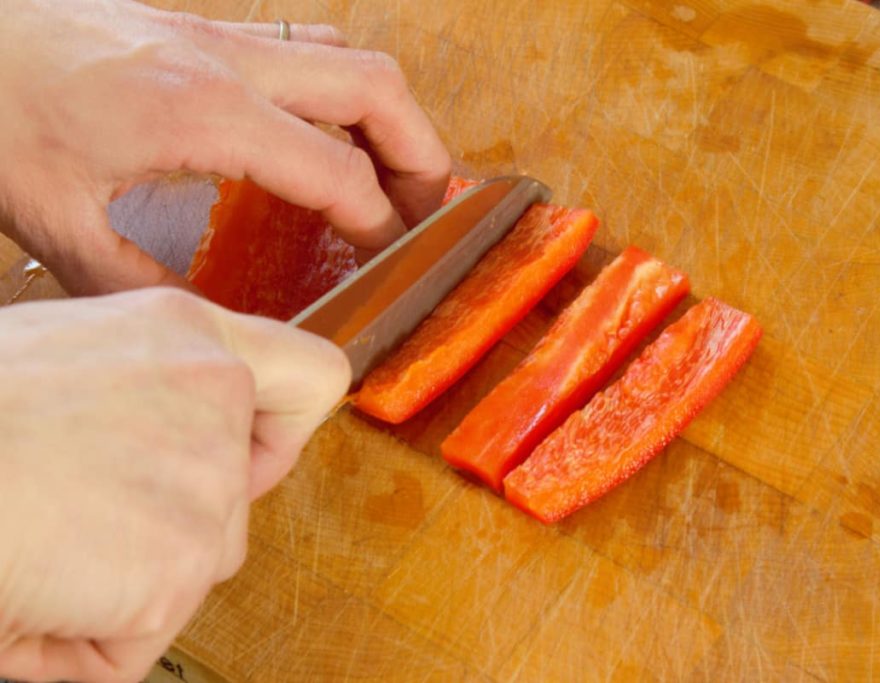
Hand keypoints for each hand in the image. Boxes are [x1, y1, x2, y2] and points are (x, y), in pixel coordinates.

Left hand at [0, 0, 450, 294]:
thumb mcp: (55, 222)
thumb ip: (139, 282)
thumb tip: (206, 321)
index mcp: (203, 113)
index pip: (337, 170)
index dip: (381, 222)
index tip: (393, 260)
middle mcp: (228, 62)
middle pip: (376, 89)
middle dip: (422, 154)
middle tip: (428, 212)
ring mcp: (218, 36)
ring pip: (349, 57)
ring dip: (390, 116)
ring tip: (396, 174)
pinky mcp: (201, 29)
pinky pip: (305, 46)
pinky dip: (340, 89)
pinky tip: (326, 129)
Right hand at [0, 288, 348, 682]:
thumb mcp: (68, 359)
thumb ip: (148, 390)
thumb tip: (177, 443)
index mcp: (183, 336)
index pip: (306, 376)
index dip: (283, 427)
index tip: (248, 448)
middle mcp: (213, 396)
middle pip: (239, 495)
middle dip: (173, 523)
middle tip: (81, 518)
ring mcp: (206, 483)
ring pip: (196, 565)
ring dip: (125, 581)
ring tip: (39, 548)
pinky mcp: (178, 566)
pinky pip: (142, 634)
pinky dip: (86, 639)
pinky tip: (31, 593)